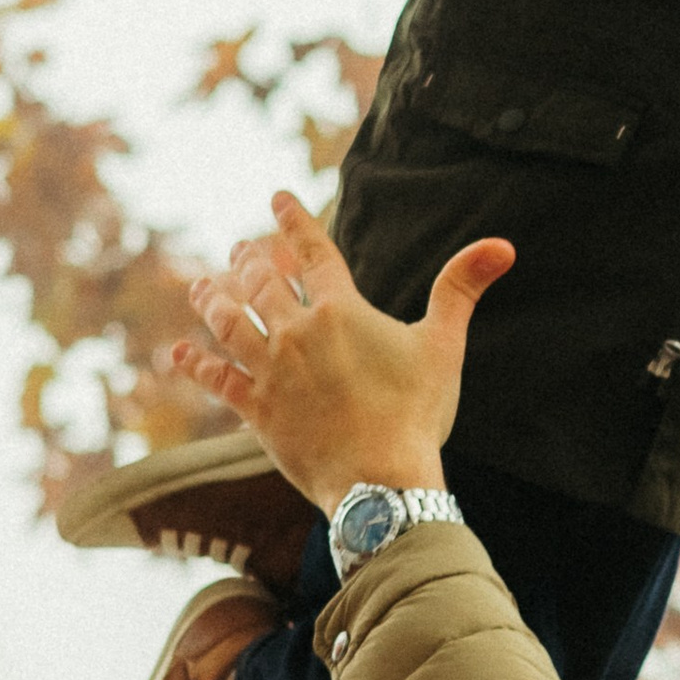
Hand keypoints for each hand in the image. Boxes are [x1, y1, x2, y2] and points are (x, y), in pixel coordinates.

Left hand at [168, 192, 511, 514]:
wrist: (381, 481)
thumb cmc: (416, 414)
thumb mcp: (444, 347)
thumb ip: (461, 289)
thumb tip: (502, 245)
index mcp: (341, 311)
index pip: (313, 252)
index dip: (294, 221)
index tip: (276, 198)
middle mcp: (297, 333)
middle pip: (261, 282)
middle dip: (248, 260)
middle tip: (239, 248)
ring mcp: (270, 371)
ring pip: (229, 322)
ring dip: (213, 299)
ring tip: (202, 284)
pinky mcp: (255, 410)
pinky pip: (216, 378)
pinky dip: (195, 363)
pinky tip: (178, 351)